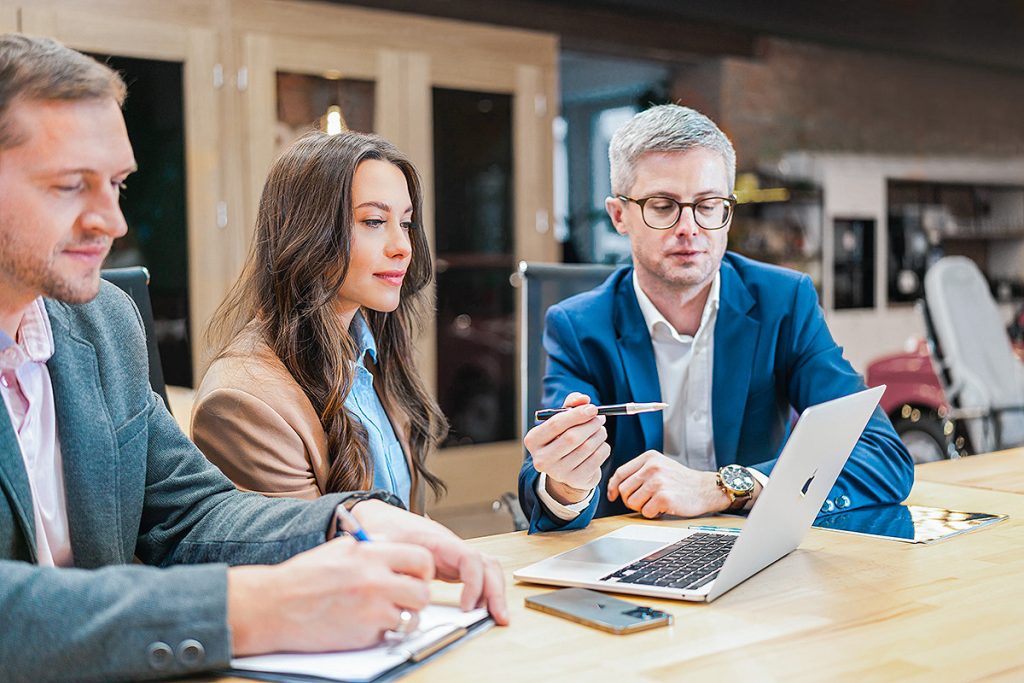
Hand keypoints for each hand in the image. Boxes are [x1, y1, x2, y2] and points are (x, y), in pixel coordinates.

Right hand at [228, 537, 432, 654]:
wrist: (274, 606)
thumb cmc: (304, 577)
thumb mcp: (340, 548)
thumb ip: (371, 545)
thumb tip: (395, 545)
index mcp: (371, 554)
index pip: (421, 558)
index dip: (423, 570)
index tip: (415, 575)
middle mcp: (375, 579)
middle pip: (423, 591)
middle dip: (417, 596)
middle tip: (405, 598)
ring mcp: (372, 609)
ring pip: (413, 617)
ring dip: (404, 617)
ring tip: (386, 613)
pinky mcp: (364, 635)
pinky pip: (390, 634)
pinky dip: (383, 632)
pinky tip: (367, 624)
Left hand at [352, 500, 508, 625]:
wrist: (382, 518)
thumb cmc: (385, 527)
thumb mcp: (385, 545)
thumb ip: (394, 565)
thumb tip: (401, 585)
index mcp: (439, 541)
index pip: (469, 558)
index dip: (474, 583)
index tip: (466, 606)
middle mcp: (452, 547)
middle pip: (487, 565)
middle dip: (496, 591)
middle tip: (498, 617)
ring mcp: (454, 556)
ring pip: (486, 570)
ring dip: (494, 592)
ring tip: (495, 616)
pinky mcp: (451, 565)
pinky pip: (477, 577)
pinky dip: (484, 592)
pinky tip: (480, 609)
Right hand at [524, 392, 610, 504]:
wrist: (565, 469)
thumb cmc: (562, 437)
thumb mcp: (562, 420)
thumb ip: (571, 405)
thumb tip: (583, 399)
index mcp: (533, 440)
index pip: (555, 424)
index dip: (577, 414)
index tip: (593, 408)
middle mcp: (542, 459)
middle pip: (572, 437)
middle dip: (591, 424)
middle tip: (600, 418)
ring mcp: (558, 473)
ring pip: (587, 447)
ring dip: (599, 434)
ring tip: (601, 429)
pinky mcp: (576, 480)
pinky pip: (597, 458)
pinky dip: (603, 447)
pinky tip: (600, 444)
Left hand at [608, 450, 731, 517]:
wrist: (706, 489)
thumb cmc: (681, 480)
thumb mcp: (660, 466)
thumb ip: (640, 472)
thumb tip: (615, 487)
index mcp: (649, 458)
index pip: (620, 473)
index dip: (613, 487)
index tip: (612, 496)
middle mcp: (652, 467)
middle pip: (623, 490)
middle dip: (629, 500)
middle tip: (643, 502)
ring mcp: (658, 482)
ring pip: (632, 503)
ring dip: (642, 507)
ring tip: (655, 503)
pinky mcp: (664, 497)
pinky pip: (645, 512)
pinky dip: (653, 513)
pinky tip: (663, 507)